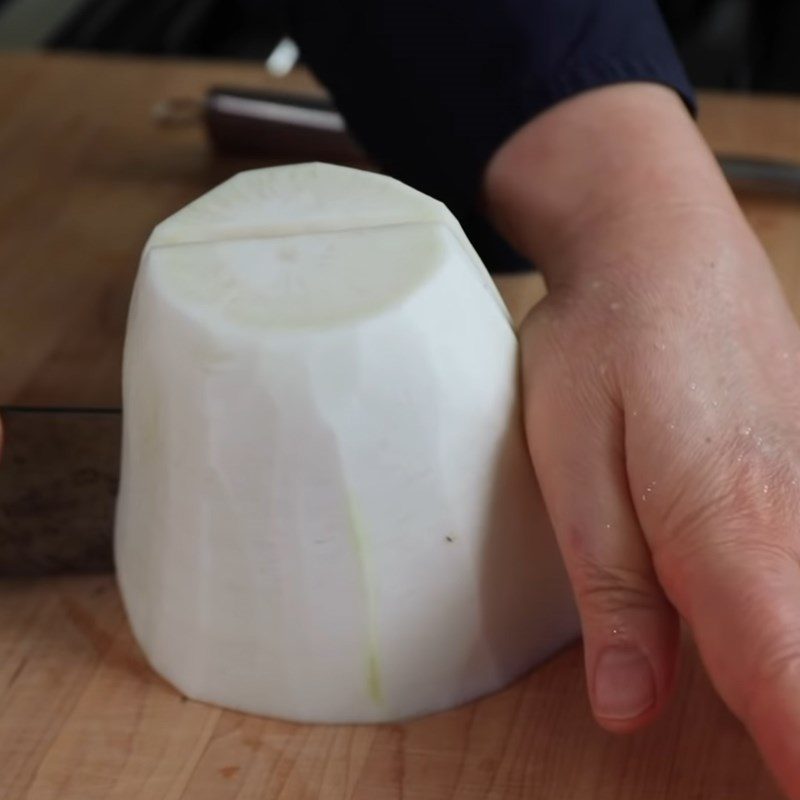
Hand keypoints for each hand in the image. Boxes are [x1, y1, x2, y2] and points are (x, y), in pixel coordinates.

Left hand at [485, 84, 799, 795]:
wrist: (661, 249)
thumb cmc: (604, 346)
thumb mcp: (572, 466)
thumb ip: (612, 590)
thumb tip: (630, 709)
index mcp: (729, 526)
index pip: (788, 682)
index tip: (796, 789)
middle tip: (765, 757)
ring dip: (794, 672)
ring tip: (768, 722)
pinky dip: (791, 614)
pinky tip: (765, 620)